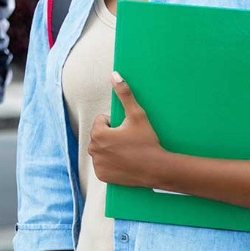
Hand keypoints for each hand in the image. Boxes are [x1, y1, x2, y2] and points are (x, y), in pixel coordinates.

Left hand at [88, 72, 166, 187]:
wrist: (156, 168)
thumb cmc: (146, 140)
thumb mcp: (137, 115)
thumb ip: (125, 94)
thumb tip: (114, 75)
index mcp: (98, 134)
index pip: (101, 121)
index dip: (115, 124)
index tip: (127, 131)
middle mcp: (93, 150)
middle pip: (99, 135)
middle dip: (111, 136)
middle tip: (128, 142)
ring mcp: (97, 164)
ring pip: (100, 149)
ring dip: (109, 148)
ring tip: (127, 152)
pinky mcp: (101, 175)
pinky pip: (103, 164)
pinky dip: (110, 162)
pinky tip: (124, 162)